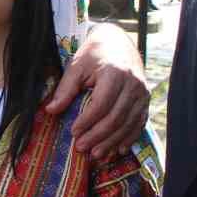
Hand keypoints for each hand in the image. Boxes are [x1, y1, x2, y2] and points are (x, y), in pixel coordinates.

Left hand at [47, 24, 149, 157]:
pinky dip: (129, 138)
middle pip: (116, 117)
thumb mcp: (76, 67)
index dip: (87, 121)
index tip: (73, 132)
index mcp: (115, 73)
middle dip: (98, 136)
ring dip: (112, 142)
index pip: (101, 104)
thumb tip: (50, 111)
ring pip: (128, 124)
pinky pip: (139, 123)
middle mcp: (133, 84)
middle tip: (81, 148)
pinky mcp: (146, 100)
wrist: (118, 43)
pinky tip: (118, 150)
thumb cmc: (95, 54)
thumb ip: (65, 89)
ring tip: (96, 154)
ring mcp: (142, 93)